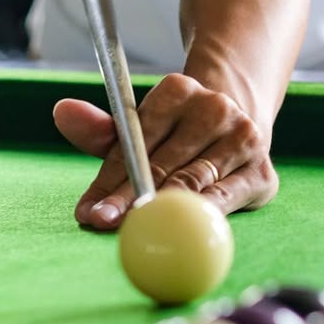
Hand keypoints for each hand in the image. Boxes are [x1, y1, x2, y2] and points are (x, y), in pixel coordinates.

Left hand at [53, 73, 278, 230]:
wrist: (241, 127)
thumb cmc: (179, 136)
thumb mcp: (140, 128)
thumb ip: (101, 128)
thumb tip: (61, 112)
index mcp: (179, 90)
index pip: (136, 139)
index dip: (109, 177)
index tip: (88, 209)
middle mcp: (216, 108)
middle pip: (162, 163)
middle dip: (128, 199)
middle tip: (103, 224)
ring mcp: (244, 140)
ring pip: (192, 183)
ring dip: (161, 212)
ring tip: (136, 232)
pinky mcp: (262, 174)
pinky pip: (223, 202)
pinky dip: (199, 219)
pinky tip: (179, 233)